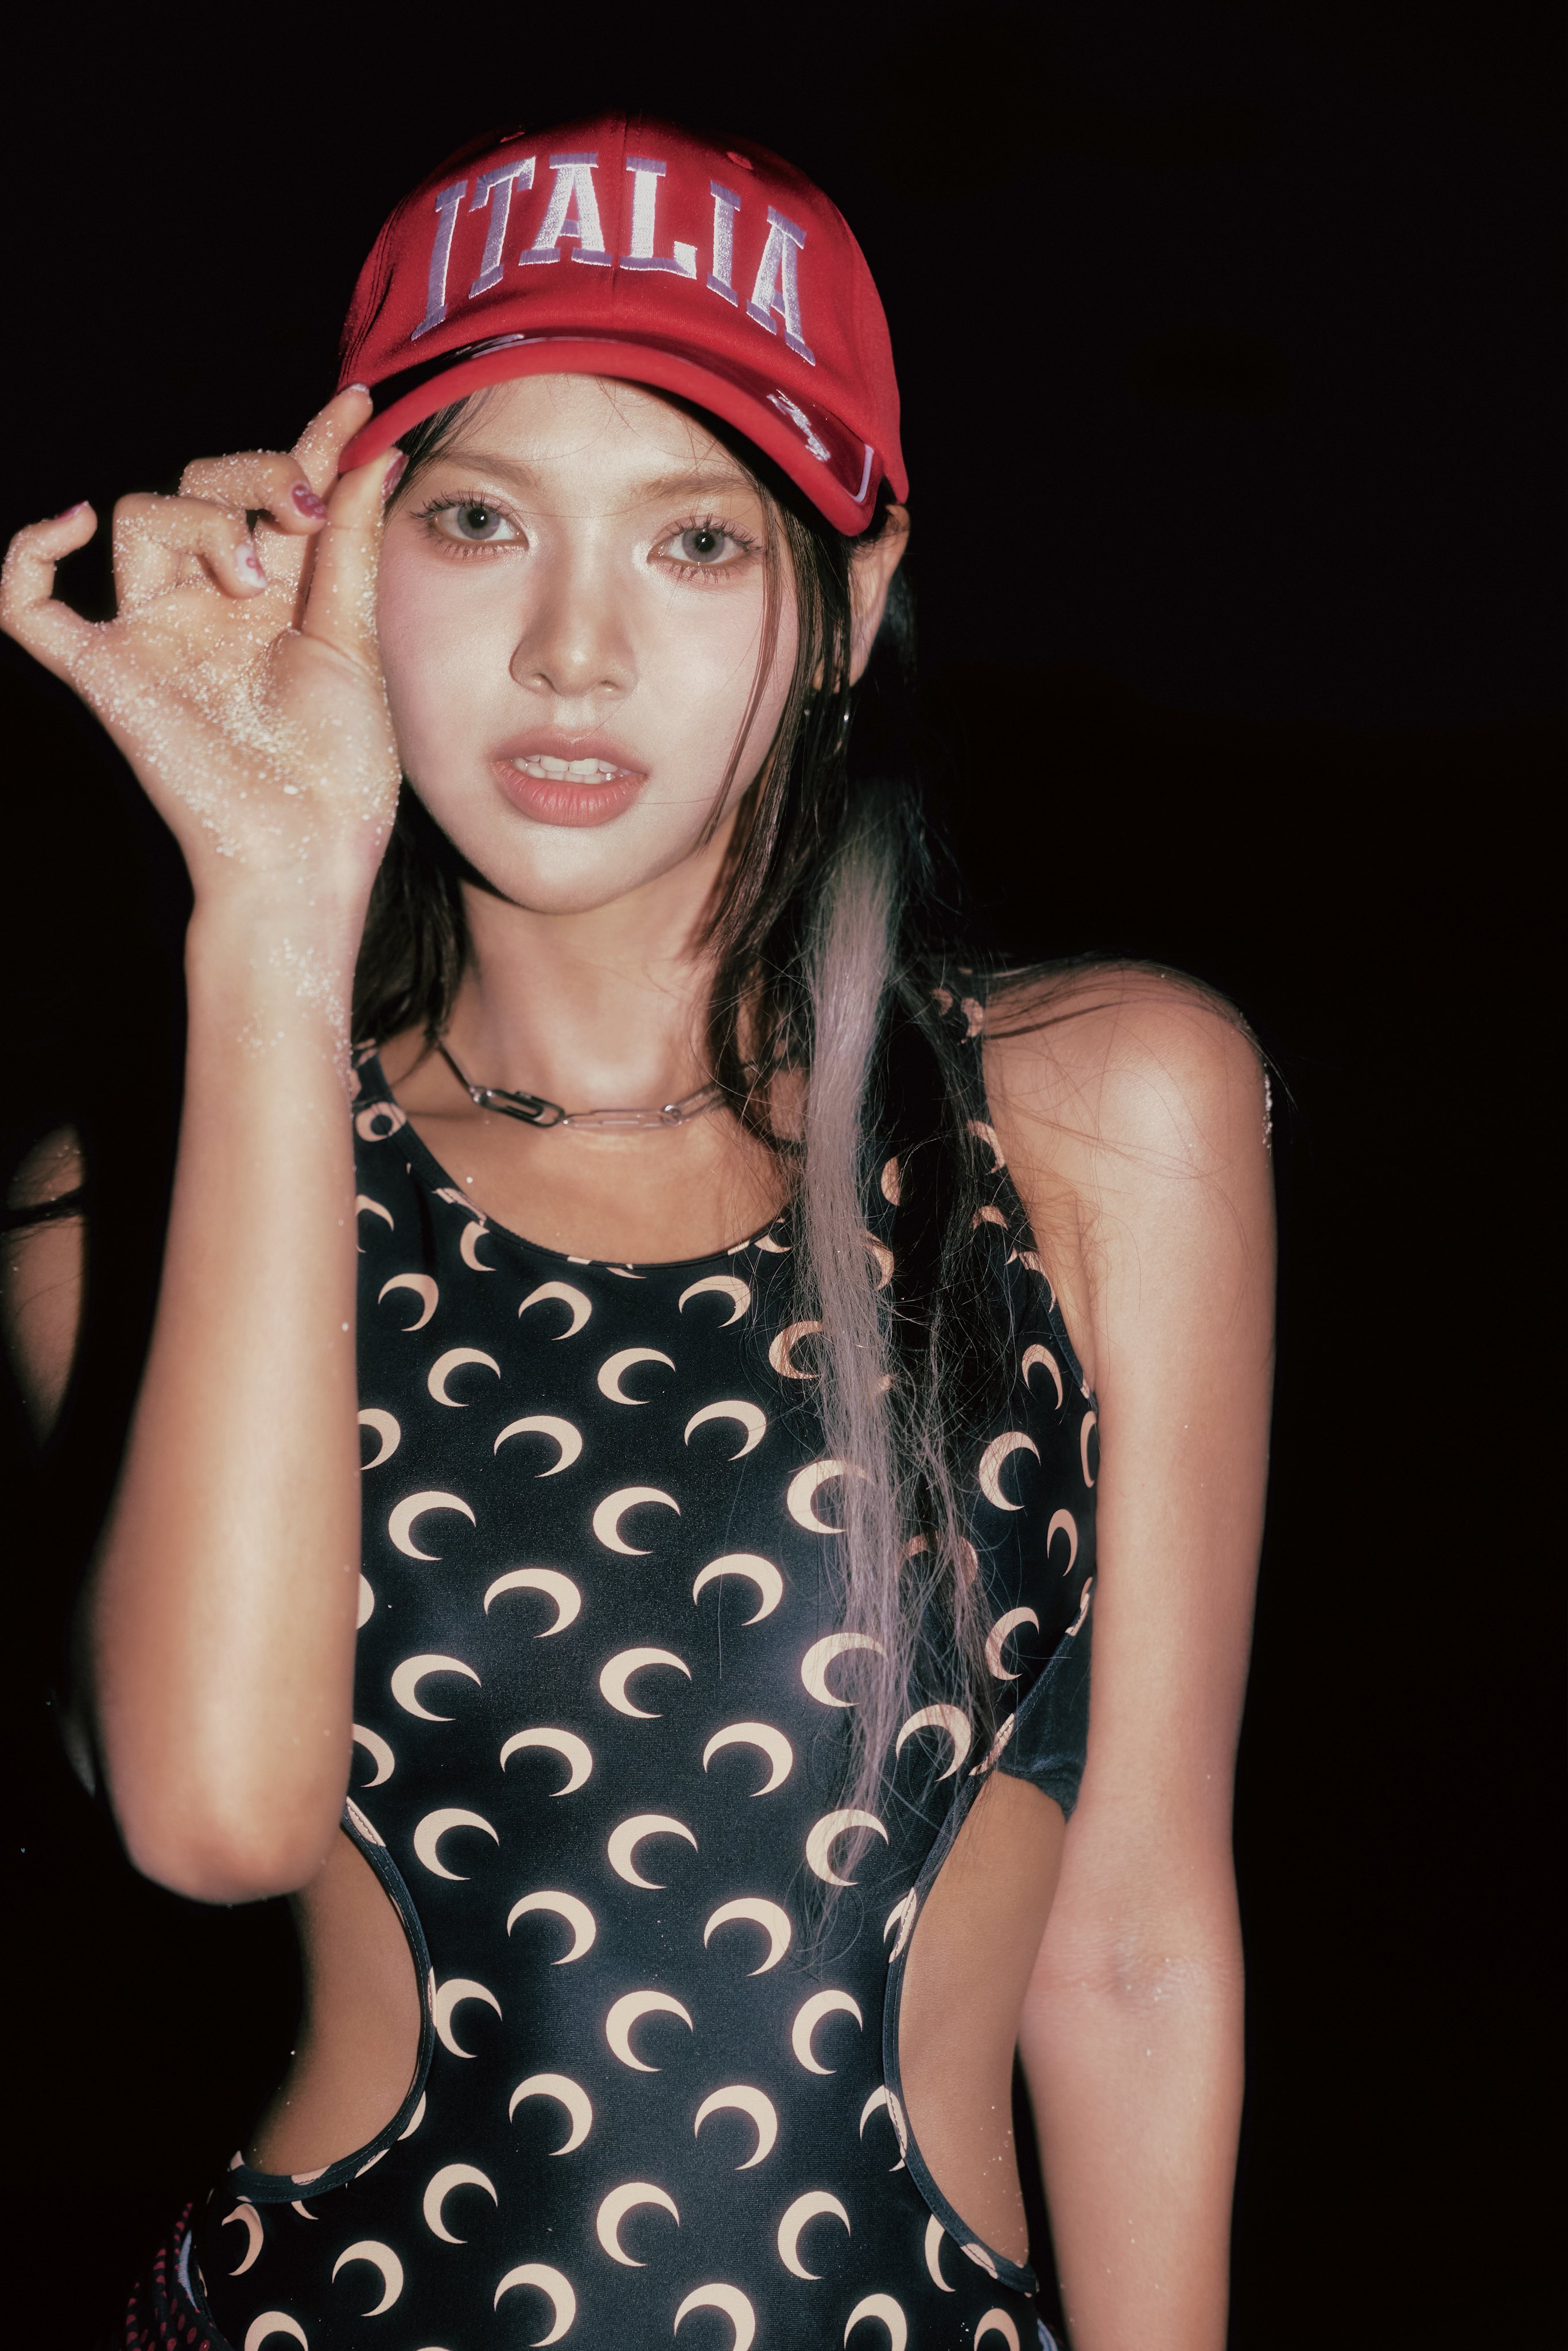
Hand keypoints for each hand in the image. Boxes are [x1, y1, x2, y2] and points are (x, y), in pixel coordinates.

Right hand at [1, 388, 403, 922]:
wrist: (306, 850)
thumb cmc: (340, 768)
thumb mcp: (356, 639)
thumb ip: (352, 546)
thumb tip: (374, 452)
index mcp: (275, 596)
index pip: (272, 494)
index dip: (308, 443)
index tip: (359, 404)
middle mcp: (208, 604)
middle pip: (200, 485)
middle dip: (254, 476)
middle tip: (299, 513)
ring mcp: (153, 634)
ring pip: (139, 518)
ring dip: (199, 521)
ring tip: (249, 580)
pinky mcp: (105, 674)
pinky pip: (27, 605)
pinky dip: (27, 553)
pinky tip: (72, 522)